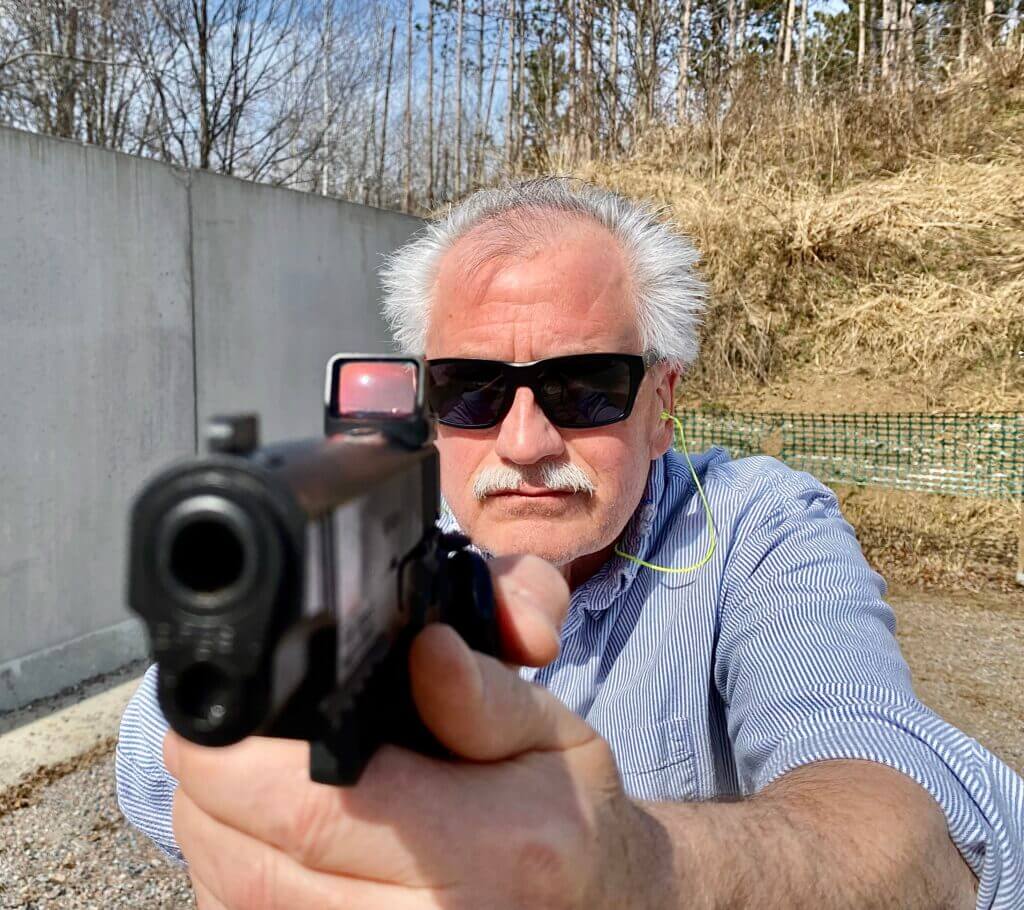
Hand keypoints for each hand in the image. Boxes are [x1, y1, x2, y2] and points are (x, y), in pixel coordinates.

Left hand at [164, 555, 666, 909]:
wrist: (598, 909)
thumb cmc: (568, 818)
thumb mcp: (554, 733)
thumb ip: (488, 694)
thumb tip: (427, 651)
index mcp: (491, 849)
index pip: (316, 809)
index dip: (234, 760)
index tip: (210, 715)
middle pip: (251, 863)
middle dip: (207, 790)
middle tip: (211, 737)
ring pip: (240, 902)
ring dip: (213, 834)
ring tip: (233, 779)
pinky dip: (235, 879)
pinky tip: (259, 836)